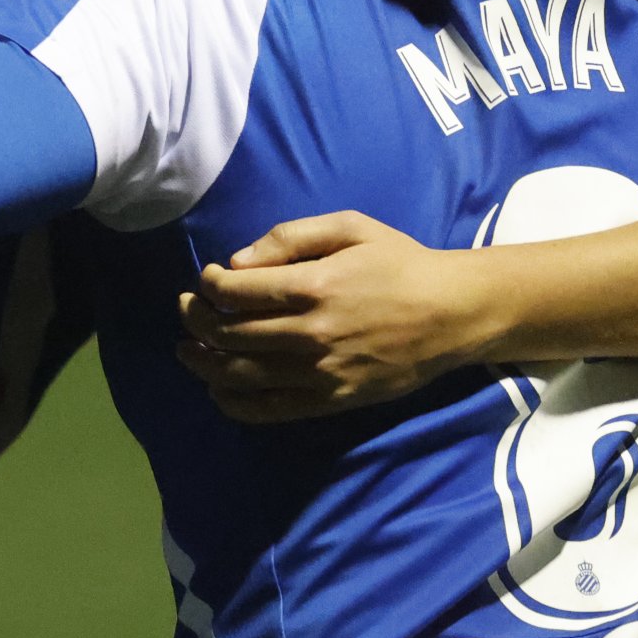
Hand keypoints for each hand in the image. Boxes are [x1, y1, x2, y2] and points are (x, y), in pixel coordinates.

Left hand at [171, 213, 493, 422]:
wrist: (451, 314)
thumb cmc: (400, 263)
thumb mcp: (350, 227)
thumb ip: (290, 237)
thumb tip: (238, 262)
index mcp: (313, 286)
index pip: (235, 291)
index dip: (208, 284)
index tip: (206, 279)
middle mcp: (311, 334)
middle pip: (229, 334)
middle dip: (196, 319)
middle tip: (186, 309)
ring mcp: (320, 373)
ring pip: (241, 374)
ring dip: (204, 363)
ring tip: (187, 350)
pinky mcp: (331, 400)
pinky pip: (270, 410)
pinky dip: (235, 403)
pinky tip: (218, 389)